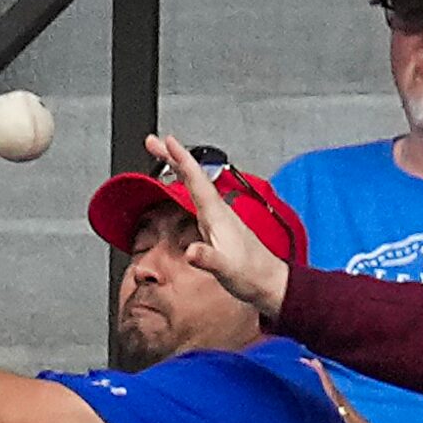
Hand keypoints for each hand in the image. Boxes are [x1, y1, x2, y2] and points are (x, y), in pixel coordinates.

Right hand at [144, 131, 289, 316]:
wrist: (268, 282)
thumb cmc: (250, 274)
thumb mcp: (226, 269)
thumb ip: (208, 259)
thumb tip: (191, 252)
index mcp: (217, 215)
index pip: (196, 179)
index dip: (181, 159)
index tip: (167, 140)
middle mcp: (218, 211)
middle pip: (192, 176)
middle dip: (172, 157)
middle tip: (154, 142)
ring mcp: (218, 217)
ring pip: (194, 184)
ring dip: (177, 168)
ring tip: (162, 156)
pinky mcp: (218, 225)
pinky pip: (197, 196)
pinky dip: (186, 184)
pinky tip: (182, 185)